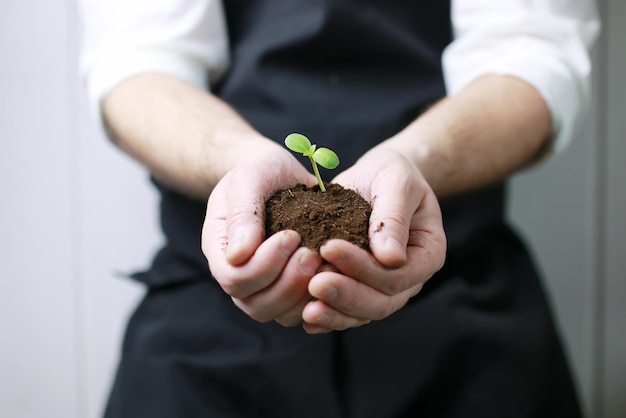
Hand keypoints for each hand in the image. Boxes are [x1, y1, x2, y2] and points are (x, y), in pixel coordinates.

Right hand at [202, 142, 320, 325]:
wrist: (275, 173)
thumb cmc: (257, 172)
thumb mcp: (248, 180)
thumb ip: (243, 214)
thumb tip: (238, 255)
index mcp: (220, 251)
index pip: (234, 279)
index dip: (264, 265)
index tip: (291, 235)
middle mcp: (239, 276)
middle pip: (256, 304)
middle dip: (288, 283)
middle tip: (312, 252)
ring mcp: (264, 287)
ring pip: (280, 314)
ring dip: (304, 293)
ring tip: (323, 260)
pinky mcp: (289, 288)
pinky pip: (303, 309)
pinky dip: (320, 296)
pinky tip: (335, 272)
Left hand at [300, 149, 446, 332]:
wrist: (376, 177)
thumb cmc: (392, 175)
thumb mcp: (397, 183)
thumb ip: (393, 218)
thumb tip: (391, 258)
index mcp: (427, 255)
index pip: (397, 275)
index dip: (363, 267)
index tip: (329, 247)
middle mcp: (409, 279)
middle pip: (380, 302)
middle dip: (346, 295)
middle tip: (314, 284)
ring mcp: (385, 288)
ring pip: (362, 313)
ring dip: (335, 313)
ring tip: (307, 309)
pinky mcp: (361, 288)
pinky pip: (347, 311)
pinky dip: (328, 316)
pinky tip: (305, 316)